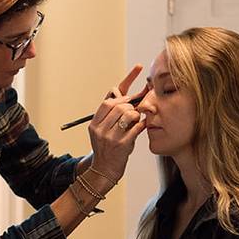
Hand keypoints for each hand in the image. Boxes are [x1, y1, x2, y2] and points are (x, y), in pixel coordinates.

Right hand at [86, 64, 148, 181]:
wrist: (104, 171)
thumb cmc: (110, 148)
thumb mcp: (106, 130)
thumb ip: (114, 115)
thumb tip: (132, 96)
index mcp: (95, 123)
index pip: (109, 100)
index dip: (126, 83)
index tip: (139, 68)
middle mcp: (99, 128)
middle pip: (118, 106)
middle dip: (131, 105)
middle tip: (138, 108)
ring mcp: (109, 137)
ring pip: (127, 114)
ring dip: (136, 115)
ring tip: (138, 120)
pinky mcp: (120, 145)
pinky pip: (135, 128)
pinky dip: (142, 125)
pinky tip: (144, 126)